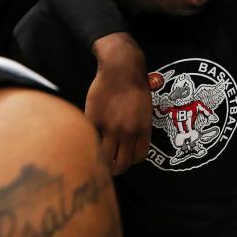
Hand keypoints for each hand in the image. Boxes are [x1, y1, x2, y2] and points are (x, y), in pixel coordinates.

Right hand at [88, 32, 151, 174]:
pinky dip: (90, 144)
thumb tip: (131, 145)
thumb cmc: (136, 86)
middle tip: (110, 164)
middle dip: (116, 167)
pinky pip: (91, 141)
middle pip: (122, 164)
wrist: (121, 68)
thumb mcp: (146, 110)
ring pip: (104, 158)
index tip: (126, 156)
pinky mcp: (94, 120)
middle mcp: (127, 131)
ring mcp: (109, 127)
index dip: (132, 160)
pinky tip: (90, 141)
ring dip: (102, 161)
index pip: (139, 157)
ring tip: (98, 157)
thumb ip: (140, 128)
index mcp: (143, 128)